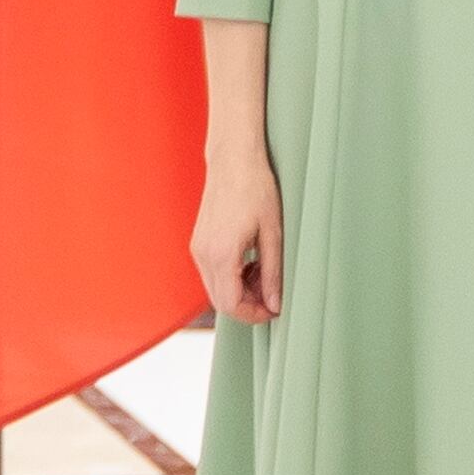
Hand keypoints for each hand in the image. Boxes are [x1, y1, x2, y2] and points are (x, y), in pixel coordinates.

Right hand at [193, 145, 285, 324]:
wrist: (233, 159)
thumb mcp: (272, 233)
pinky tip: (248, 261)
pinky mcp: (198, 242)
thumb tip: (275, 304)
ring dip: (239, 292)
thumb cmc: (255, 188)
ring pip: (215, 289)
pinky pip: (211, 274)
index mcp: (222, 253)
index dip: (254, 314)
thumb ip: (272, 272)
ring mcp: (198, 248)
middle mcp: (204, 254)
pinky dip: (230, 278)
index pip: (231, 304)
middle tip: (271, 293)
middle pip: (220, 302)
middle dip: (247, 305)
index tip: (274, 309)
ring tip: (262, 272)